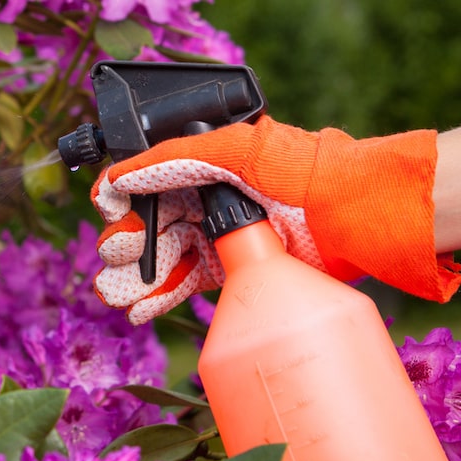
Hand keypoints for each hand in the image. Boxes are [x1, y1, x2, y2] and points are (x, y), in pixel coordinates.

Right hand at [93, 116, 460, 320]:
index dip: (123, 198)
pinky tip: (140, 309)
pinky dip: (159, 298)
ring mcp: (220, 238)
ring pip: (162, 259)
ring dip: (135, 278)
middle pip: (149, 223)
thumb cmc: (304, 171)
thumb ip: (178, 156)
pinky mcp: (234, 272)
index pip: (149, 182)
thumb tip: (121, 175)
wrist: (354, 216)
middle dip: (125, 243)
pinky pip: (186, 284)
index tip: (106, 210)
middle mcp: (208, 200)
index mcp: (205, 165)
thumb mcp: (240, 149)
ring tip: (118, 294)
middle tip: (116, 258)